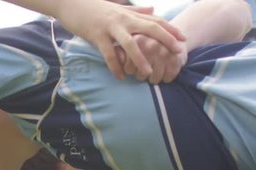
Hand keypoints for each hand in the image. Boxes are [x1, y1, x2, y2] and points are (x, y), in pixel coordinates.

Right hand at [56, 0, 185, 79]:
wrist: (71, 2)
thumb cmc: (94, 7)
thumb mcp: (118, 8)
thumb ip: (136, 11)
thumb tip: (154, 10)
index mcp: (129, 14)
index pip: (155, 21)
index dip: (170, 29)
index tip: (184, 39)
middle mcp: (123, 19)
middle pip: (150, 28)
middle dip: (165, 40)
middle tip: (178, 52)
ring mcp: (110, 27)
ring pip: (130, 43)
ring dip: (140, 58)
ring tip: (148, 73)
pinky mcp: (97, 35)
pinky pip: (108, 53)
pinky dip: (115, 66)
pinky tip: (121, 77)